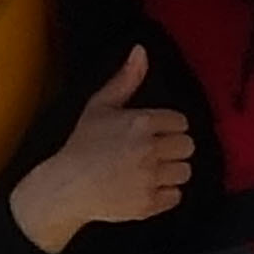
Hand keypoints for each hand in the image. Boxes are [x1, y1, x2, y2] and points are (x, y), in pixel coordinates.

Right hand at [8, 47, 192, 251]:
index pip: (181, 122)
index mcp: (141, 123)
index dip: (168, 128)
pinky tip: (146, 187)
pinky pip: (176, 196)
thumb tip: (141, 50)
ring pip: (185, 171)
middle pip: (187, 146)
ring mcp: (150, 178)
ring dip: (171, 171)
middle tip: (152, 152)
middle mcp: (149, 150)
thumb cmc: (83, 144)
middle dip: (172, 148)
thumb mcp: (101, 106)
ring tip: (149, 170)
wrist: (66, 186)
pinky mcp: (149, 203)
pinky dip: (165, 194)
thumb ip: (126, 79)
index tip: (152, 133)